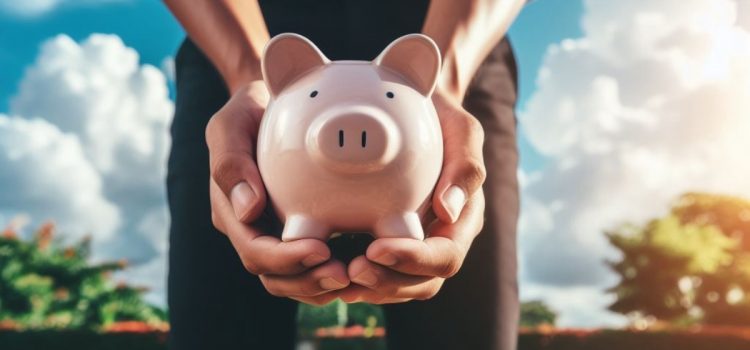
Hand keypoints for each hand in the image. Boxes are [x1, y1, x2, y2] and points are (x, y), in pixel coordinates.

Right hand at [207, 81, 349, 304]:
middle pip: (276, 276)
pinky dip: (334, 275)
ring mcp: (277, 235)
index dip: (285, 259)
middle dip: (308, 280)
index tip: (320, 248)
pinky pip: (315, 266)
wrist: (275, 105)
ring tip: (355, 276)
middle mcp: (254, 231)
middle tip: (346, 273)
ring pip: (295, 280)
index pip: (255, 251)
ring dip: (322, 285)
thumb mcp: (232, 122)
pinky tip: (361, 269)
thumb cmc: (252, 111)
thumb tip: (249, 210)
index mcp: (233, 212)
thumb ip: (231, 161)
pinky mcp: (301, 232)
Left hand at [339, 88, 487, 302]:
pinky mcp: (390, 242)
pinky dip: (355, 279)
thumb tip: (447, 211)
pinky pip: (377, 274)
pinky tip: (328, 269)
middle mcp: (440, 240)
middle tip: (350, 270)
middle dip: (386, 282)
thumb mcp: (461, 130)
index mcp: (463, 221)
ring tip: (337, 277)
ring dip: (369, 287)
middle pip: (422, 283)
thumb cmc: (441, 118)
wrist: (418, 109)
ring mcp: (416, 245)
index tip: (377, 248)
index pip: (445, 257)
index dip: (413, 261)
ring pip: (398, 287)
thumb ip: (465, 166)